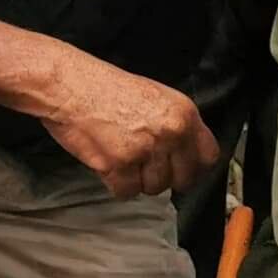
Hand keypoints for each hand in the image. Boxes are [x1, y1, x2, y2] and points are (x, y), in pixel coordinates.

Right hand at [36, 53, 219, 197]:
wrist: (68, 85)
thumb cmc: (105, 89)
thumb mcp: (155, 97)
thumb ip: (176, 125)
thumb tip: (186, 154)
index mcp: (184, 114)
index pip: (209, 156)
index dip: (195, 167)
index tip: (182, 170)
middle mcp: (171, 132)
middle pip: (183, 178)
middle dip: (165, 178)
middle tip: (145, 167)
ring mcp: (146, 150)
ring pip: (154, 188)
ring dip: (138, 180)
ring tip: (121, 157)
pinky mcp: (120, 164)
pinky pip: (126, 192)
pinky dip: (116, 185)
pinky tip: (107, 164)